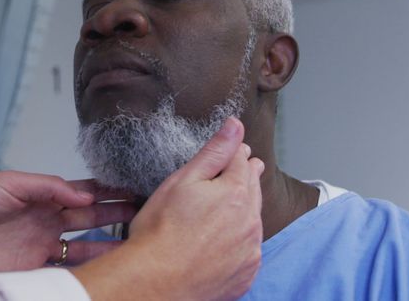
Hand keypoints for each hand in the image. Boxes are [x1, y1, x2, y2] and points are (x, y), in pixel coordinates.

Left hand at [0, 172, 135, 277]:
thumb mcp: (12, 183)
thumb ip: (49, 186)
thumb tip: (84, 193)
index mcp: (42, 194)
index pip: (83, 190)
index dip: (108, 189)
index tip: (133, 186)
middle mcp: (46, 219)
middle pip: (90, 216)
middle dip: (117, 213)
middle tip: (145, 211)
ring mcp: (41, 244)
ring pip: (84, 244)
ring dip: (109, 241)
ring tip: (135, 238)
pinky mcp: (33, 267)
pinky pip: (66, 268)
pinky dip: (88, 266)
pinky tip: (107, 263)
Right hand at [71, 117, 264, 300]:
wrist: (155, 282)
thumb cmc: (161, 231)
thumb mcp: (183, 180)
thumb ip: (214, 151)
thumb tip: (235, 125)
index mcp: (237, 193)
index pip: (242, 161)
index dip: (235, 152)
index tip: (235, 150)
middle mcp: (250, 221)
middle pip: (253, 188)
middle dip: (246, 177)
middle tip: (242, 170)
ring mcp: (250, 251)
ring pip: (253, 220)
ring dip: (245, 209)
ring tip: (232, 205)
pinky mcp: (246, 275)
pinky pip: (249, 250)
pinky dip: (241, 241)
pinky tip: (226, 240)